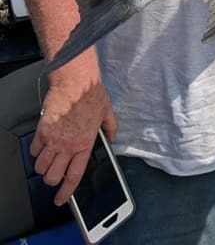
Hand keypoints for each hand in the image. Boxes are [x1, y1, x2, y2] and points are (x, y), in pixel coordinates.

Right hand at [30, 75, 116, 205]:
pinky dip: (36, 152)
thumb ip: (111, 129)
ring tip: (48, 162)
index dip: (66, 193)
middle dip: (52, 180)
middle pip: (52, 176)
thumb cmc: (92, 95)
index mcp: (84, 145)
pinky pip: (34, 149)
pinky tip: (42, 146)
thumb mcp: (108, 113)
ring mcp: (52, 139)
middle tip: (54, 175)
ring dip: (43, 168)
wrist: (76, 82)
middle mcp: (67, 146)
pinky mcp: (42, 130)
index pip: (73, 177)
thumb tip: (113, 139)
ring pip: (40, 166)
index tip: (61, 200)